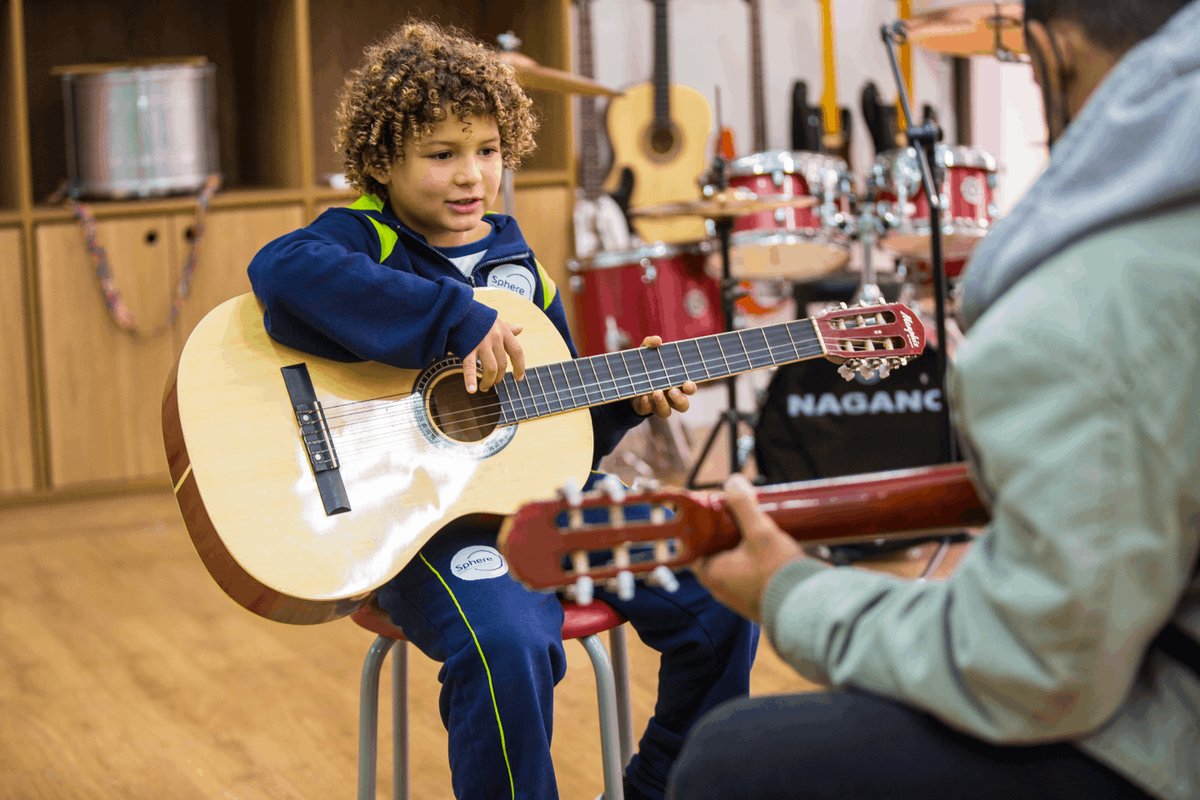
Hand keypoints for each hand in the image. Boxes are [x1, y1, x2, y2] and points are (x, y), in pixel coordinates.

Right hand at [463, 319, 524, 392]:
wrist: (457, 308)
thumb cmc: (477, 316)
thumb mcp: (495, 320)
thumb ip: (508, 327)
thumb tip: (520, 328)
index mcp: (504, 331)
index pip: (517, 352)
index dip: (520, 367)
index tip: (519, 378)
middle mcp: (495, 338)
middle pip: (502, 364)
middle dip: (499, 377)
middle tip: (493, 383)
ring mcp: (482, 343)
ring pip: (491, 369)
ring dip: (488, 381)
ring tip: (484, 387)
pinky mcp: (467, 348)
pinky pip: (470, 367)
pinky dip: (471, 380)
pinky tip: (471, 390)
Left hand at [631, 336, 696, 416]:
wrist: (624, 379)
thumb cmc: (643, 365)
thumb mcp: (645, 352)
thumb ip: (650, 344)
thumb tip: (658, 340)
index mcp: (676, 383)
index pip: (690, 389)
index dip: (691, 388)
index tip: (688, 383)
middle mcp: (670, 397)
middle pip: (683, 405)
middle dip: (679, 399)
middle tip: (672, 389)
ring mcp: (658, 405)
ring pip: (667, 412)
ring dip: (663, 403)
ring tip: (656, 392)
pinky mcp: (644, 409)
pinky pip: (648, 410)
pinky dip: (647, 404)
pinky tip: (643, 396)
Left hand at [692, 473, 806, 621]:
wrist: (807, 607)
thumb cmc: (778, 574)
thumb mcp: (760, 533)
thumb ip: (744, 506)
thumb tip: (732, 483)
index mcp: (712, 574)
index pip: (693, 546)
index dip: (701, 527)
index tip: (712, 512)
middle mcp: (720, 588)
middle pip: (714, 552)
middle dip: (725, 533)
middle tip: (738, 515)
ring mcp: (738, 596)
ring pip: (733, 563)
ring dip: (742, 546)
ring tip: (757, 528)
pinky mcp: (755, 599)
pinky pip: (747, 575)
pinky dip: (753, 560)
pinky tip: (769, 548)